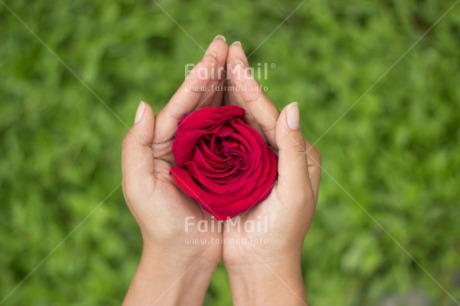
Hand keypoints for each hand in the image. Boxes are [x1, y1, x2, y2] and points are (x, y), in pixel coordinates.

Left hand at [121, 36, 227, 305]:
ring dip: (228, 86)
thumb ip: (135, 144)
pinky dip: (240, 114)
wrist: (184, 253)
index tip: (214, 55)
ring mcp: (206, 152)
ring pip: (218, 112)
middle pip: (201, 101)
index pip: (181, 104)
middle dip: (214, 73)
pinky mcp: (225, 166)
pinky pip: (233, 134)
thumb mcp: (137, 185)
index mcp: (162, 142)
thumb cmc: (157, 222)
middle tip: (228, 46)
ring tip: (239, 61)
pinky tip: (248, 96)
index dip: (197, 78)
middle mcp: (184, 142)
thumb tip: (144, 104)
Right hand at [223, 42, 320, 304]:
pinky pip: (227, 142)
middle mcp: (280, 154)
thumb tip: (292, 105)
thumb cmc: (282, 233)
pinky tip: (204, 106)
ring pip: (240, 123)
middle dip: (240, 83)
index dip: (253, 89)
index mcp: (299, 155)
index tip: (236, 63)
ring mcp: (258, 163)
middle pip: (256, 113)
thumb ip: (296, 150)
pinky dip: (216, 123)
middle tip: (227, 51)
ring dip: (227, 97)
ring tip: (215, 69)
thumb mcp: (295, 193)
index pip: (272, 115)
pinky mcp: (240, 174)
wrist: (261, 264)